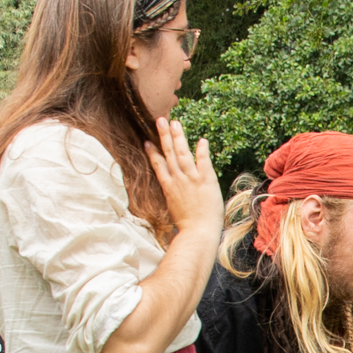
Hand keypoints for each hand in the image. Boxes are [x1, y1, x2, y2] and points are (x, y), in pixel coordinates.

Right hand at [147, 117, 222, 241]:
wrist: (198, 232)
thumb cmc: (188, 226)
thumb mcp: (174, 209)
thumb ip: (173, 197)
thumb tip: (172, 193)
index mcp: (168, 187)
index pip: (158, 165)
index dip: (152, 152)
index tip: (147, 141)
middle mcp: (178, 180)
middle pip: (169, 153)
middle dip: (164, 135)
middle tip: (160, 119)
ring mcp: (191, 179)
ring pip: (182, 153)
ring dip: (178, 136)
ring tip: (175, 122)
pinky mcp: (206, 180)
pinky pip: (203, 161)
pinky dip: (202, 150)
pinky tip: (201, 140)